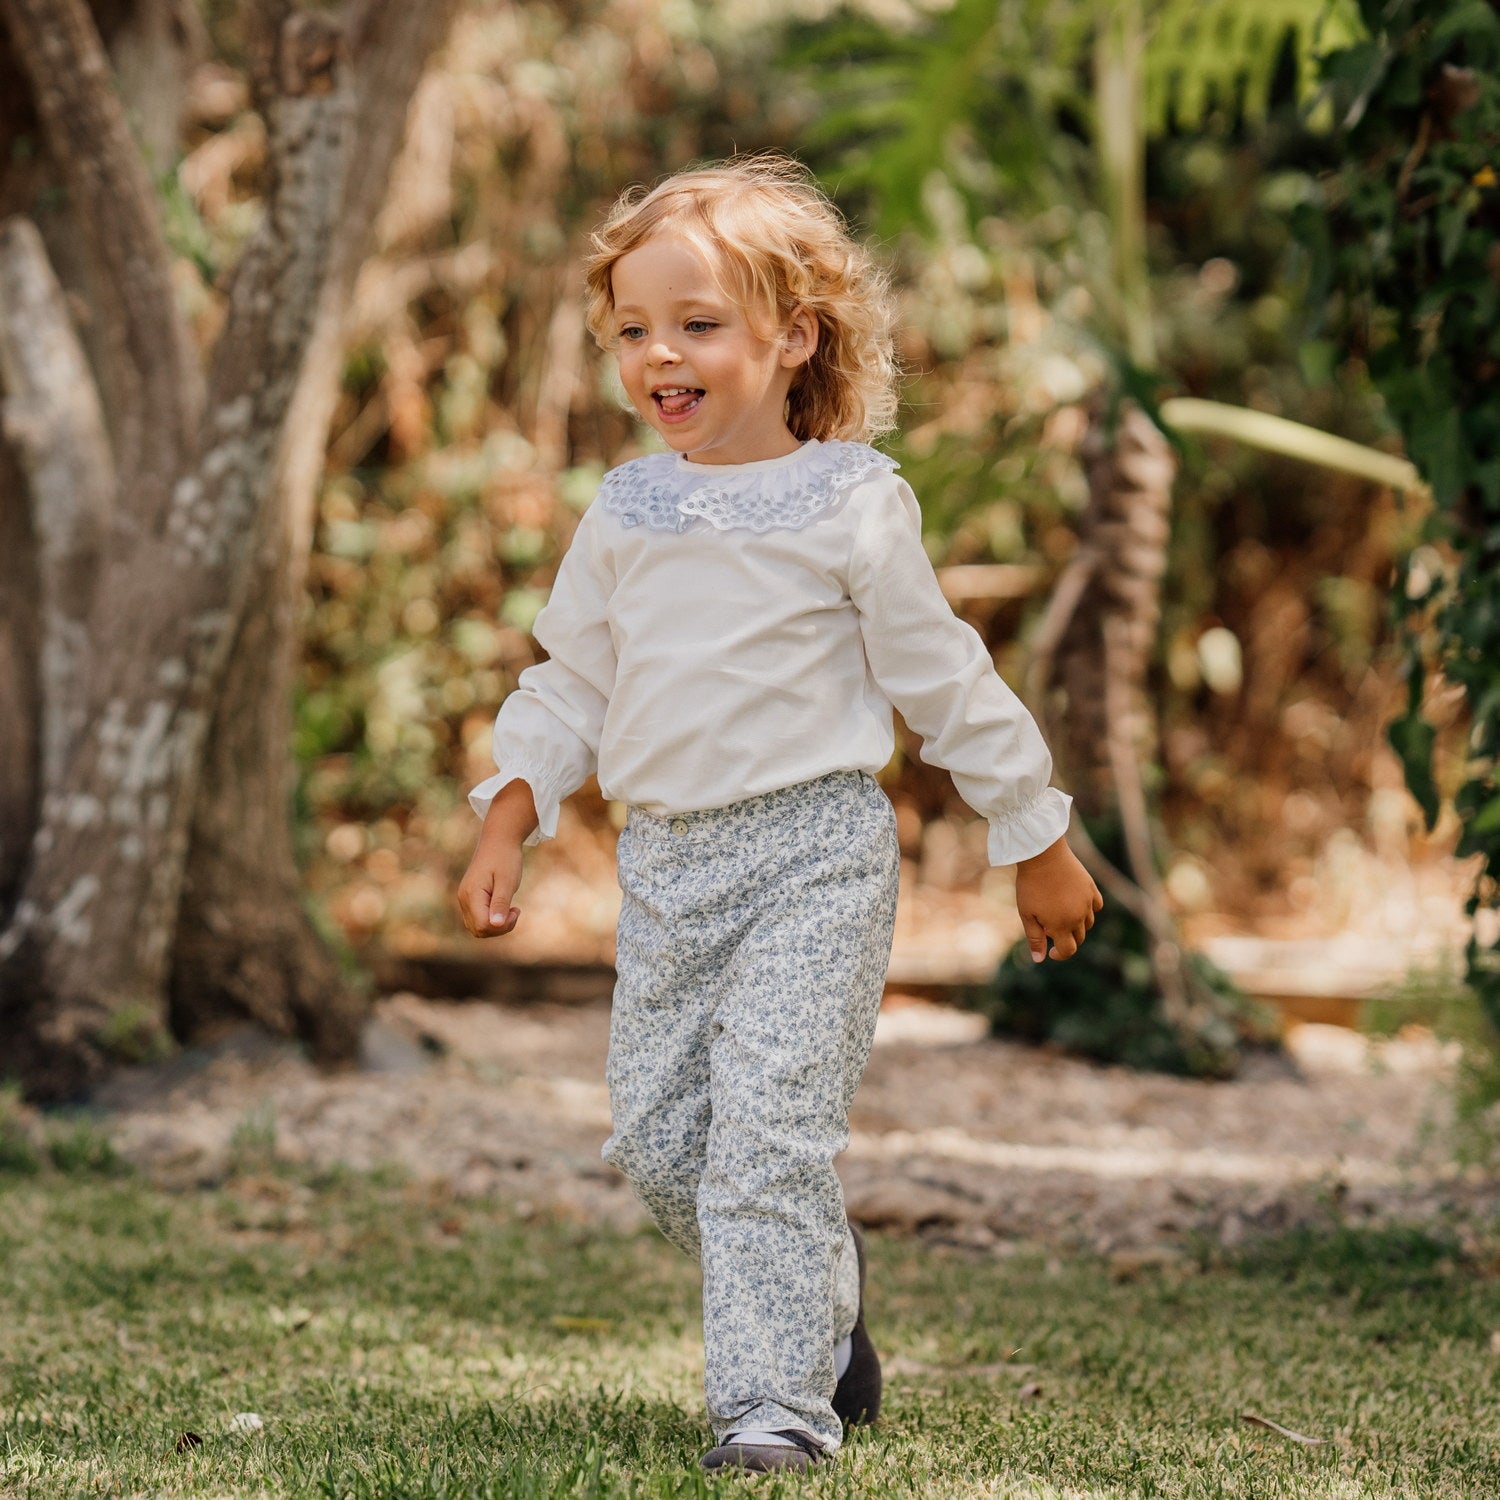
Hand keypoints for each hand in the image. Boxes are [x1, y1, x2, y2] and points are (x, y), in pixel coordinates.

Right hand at [457, 836, 522, 937]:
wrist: (498, 840)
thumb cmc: (505, 859)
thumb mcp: (507, 881)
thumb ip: (500, 903)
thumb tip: (495, 924)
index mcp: (472, 894)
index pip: (483, 925)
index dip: (502, 926)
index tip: (516, 910)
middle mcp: (463, 898)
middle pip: (478, 929)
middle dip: (499, 928)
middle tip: (515, 911)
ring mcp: (464, 899)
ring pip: (477, 927)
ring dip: (496, 925)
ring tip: (510, 909)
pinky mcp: (469, 898)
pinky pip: (477, 919)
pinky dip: (491, 919)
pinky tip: (504, 907)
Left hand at [1014, 835, 1102, 961]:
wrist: (1043, 855)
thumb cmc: (1030, 885)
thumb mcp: (1027, 914)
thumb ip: (1035, 938)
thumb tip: (1040, 959)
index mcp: (1061, 926)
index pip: (1068, 951)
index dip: (1059, 955)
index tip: (1051, 951)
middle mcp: (1078, 917)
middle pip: (1078, 938)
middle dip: (1066, 939)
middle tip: (1050, 928)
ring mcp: (1087, 902)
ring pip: (1088, 924)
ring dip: (1077, 926)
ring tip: (1060, 915)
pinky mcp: (1091, 888)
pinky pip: (1096, 906)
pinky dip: (1089, 910)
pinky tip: (1076, 904)